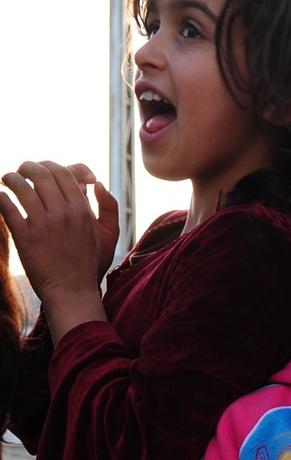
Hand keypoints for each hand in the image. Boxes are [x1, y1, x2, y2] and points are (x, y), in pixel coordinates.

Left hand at [0, 161, 117, 340]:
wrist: (72, 293)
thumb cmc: (90, 264)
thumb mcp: (110, 236)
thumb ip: (110, 207)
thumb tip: (96, 182)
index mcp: (81, 211)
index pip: (63, 172)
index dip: (50, 165)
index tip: (43, 172)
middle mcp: (63, 214)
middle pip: (41, 173)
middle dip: (27, 166)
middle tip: (21, 172)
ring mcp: (43, 226)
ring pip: (21, 187)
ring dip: (10, 178)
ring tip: (7, 181)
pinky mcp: (25, 239)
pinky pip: (7, 209)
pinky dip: (1, 199)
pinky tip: (1, 198)